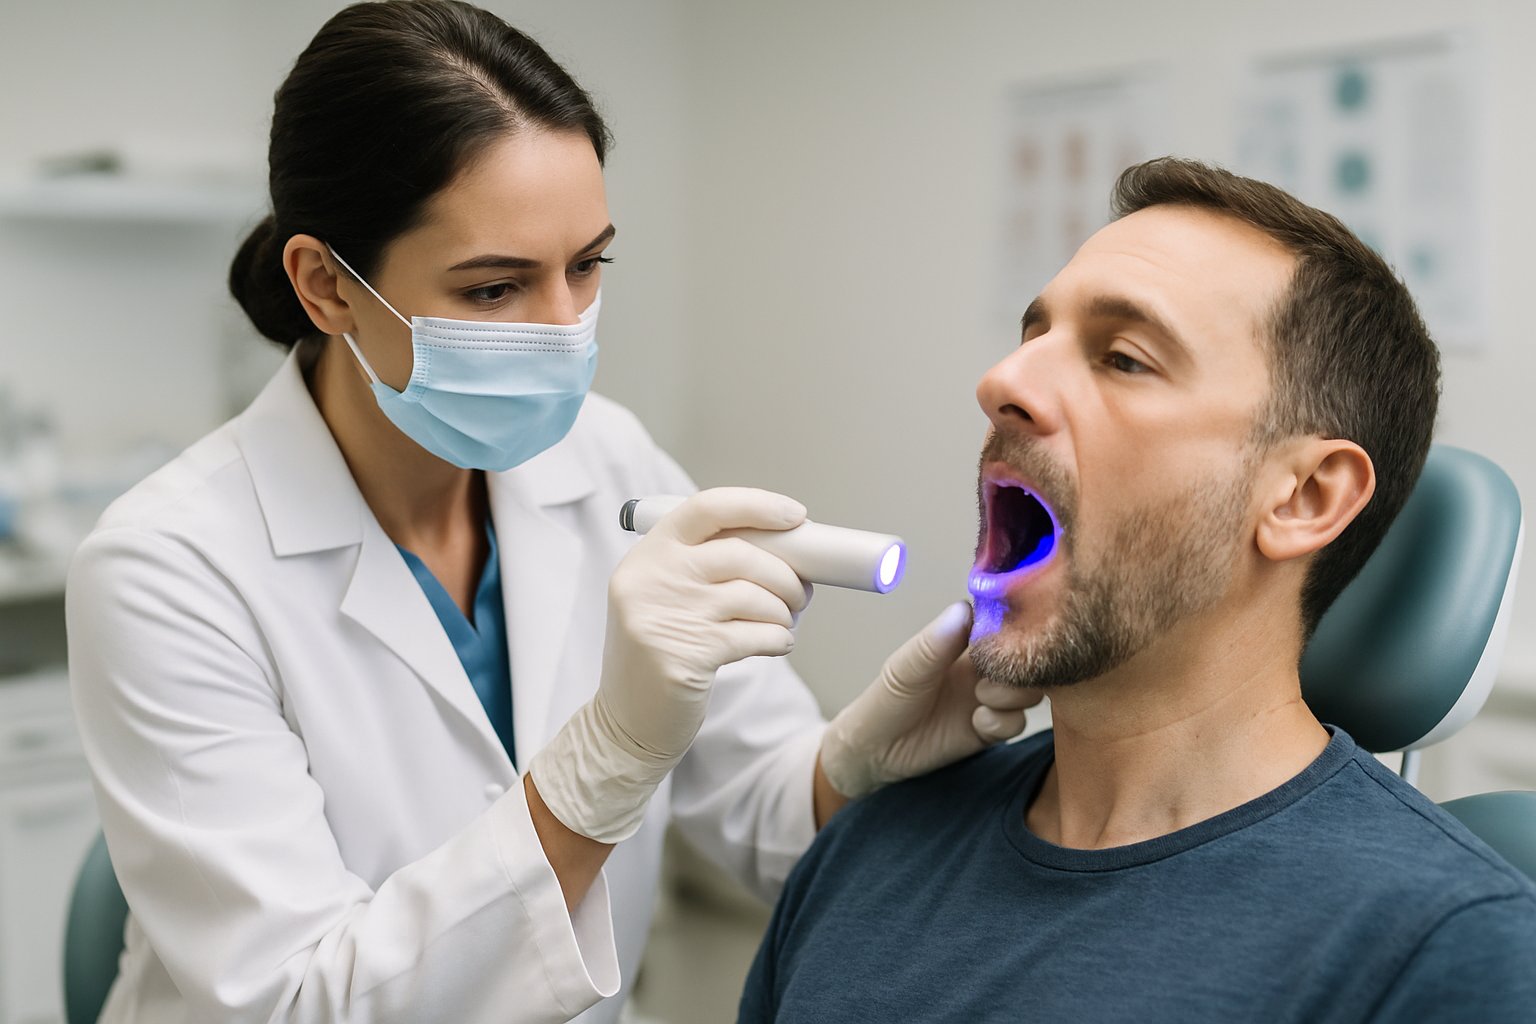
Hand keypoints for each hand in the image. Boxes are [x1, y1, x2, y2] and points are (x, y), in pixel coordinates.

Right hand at [529, 487, 810, 842]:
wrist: (625, 724)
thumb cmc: (660, 654)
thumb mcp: (663, 597)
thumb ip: (703, 566)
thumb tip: (783, 546)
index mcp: (646, 556)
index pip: (705, 508)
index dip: (757, 506)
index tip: (796, 515)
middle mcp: (650, 580)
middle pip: (741, 554)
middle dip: (785, 573)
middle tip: (801, 591)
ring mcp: (664, 618)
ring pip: (754, 596)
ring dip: (784, 610)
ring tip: (785, 622)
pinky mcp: (685, 658)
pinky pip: (755, 636)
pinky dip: (777, 638)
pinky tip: (777, 644)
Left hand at [818, 602, 1042, 802]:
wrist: (877, 751)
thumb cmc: (888, 699)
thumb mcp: (907, 668)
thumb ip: (936, 642)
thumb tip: (964, 609)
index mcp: (963, 642)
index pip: (1002, 623)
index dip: (1012, 627)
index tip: (1006, 636)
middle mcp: (981, 668)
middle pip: (1024, 657)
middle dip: (1018, 665)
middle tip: (990, 675)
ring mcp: (988, 698)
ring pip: (1028, 690)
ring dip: (1012, 694)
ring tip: (982, 698)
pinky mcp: (991, 729)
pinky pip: (1017, 722)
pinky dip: (1003, 722)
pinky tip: (977, 723)